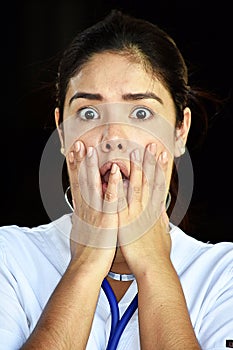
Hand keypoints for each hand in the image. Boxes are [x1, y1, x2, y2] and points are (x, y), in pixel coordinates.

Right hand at [67, 140, 120, 277]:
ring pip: (94, 186)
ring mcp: (96, 213)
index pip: (78, 184)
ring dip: (94, 168)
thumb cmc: (86, 253)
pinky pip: (111, 200)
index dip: (77, 168)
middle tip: (80, 145)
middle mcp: (87, 209)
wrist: (86, 269)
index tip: (76, 154)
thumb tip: (77, 217)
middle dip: (81, 162)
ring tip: (93, 150)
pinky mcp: (107, 220)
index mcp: (84, 210)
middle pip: (82, 181)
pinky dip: (112, 185)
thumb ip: (81, 221)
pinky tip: (115, 172)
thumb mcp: (81, 233)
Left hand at [117, 143, 170, 277]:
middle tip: (151, 146)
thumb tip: (161, 212)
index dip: (160, 169)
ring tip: (134, 153)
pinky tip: (114, 175)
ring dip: (135, 169)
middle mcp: (147, 210)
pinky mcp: (124, 222)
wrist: (152, 267)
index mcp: (154, 212)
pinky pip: (119, 201)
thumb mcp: (163, 234)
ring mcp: (136, 214)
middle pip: (149, 182)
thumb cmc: (157, 254)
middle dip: (150, 163)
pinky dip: (117, 187)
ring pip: (136, 187)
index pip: (159, 185)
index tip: (161, 156)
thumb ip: (161, 221)